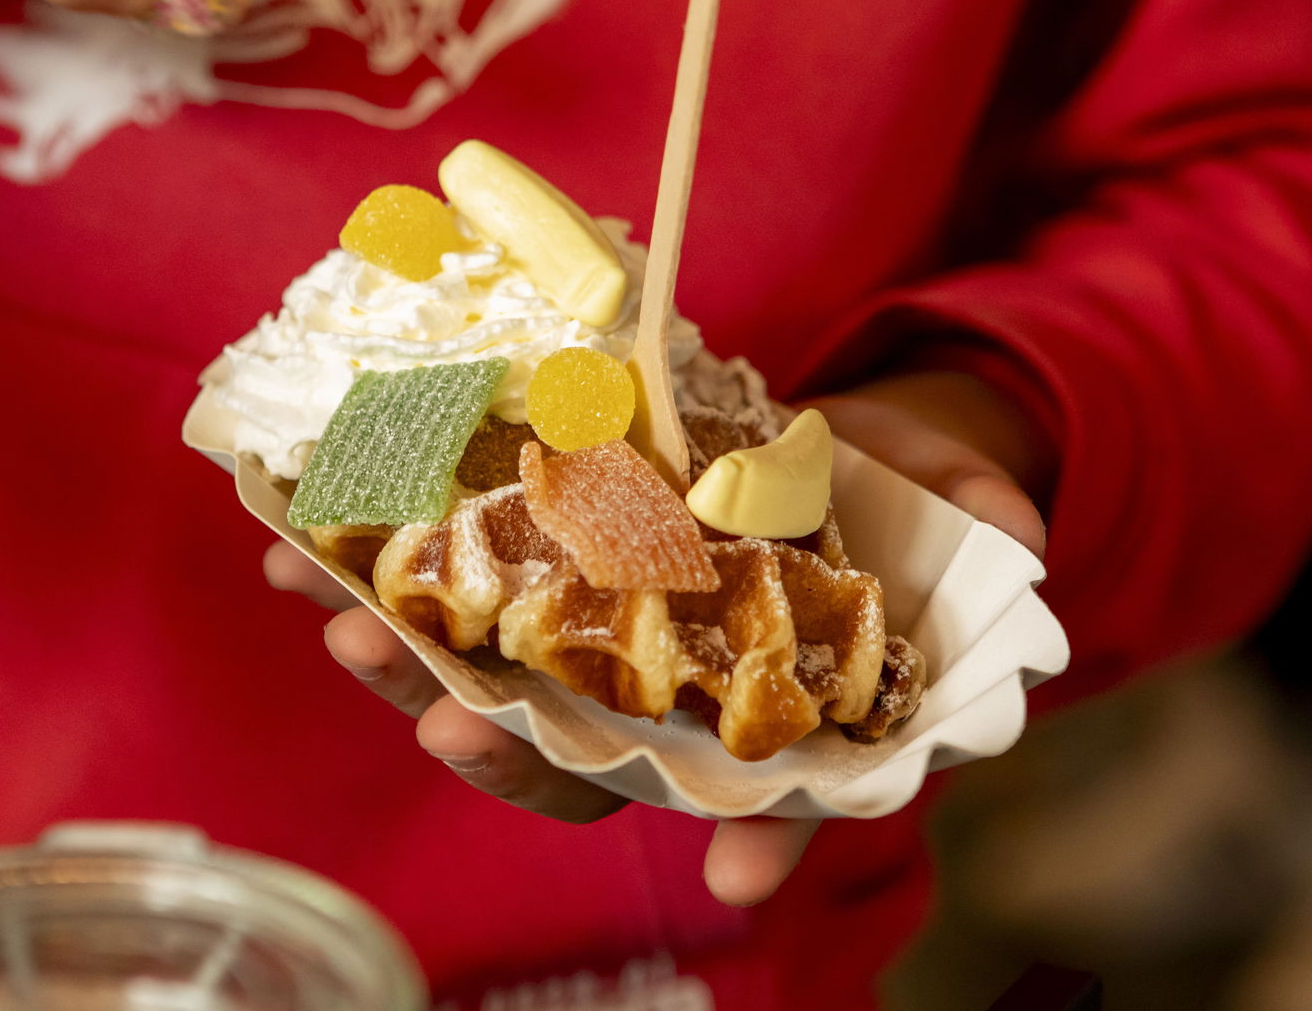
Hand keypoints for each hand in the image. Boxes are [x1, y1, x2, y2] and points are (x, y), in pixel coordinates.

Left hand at [266, 370, 1047, 906]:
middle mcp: (672, 706)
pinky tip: (292, 555)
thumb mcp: (958, 504)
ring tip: (334, 616)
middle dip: (501, 745)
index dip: (763, 835)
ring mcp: (596, 647)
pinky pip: (447, 594)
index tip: (734, 865)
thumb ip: (981, 521)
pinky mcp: (541, 573)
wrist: (841, 447)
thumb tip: (1020, 537)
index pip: (772, 799)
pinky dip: (373, 579)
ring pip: (488, 686)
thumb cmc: (906, 498)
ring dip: (403, 660)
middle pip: (581, 759)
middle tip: (437, 713)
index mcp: (777, 718)